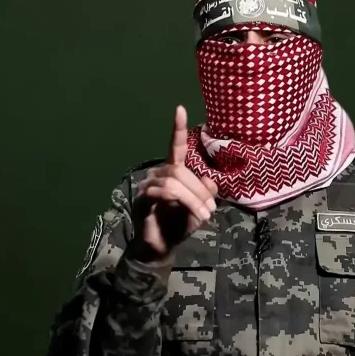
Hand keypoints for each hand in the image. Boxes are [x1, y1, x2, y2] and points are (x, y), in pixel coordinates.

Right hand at [133, 105, 217, 257]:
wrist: (162, 247)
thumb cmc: (180, 224)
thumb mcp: (200, 208)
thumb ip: (206, 193)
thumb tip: (210, 181)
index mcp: (173, 170)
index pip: (176, 146)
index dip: (177, 128)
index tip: (180, 108)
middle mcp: (159, 173)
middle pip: (181, 171)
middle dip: (199, 190)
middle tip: (211, 210)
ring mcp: (149, 185)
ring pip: (174, 181)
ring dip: (193, 199)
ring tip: (205, 215)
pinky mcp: (143, 198)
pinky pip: (163, 192)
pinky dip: (182, 202)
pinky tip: (190, 215)